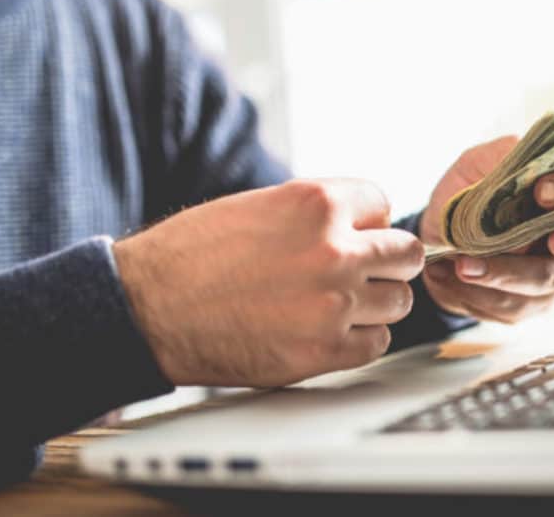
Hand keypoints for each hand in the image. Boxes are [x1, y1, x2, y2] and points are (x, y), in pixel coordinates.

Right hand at [113, 179, 423, 386]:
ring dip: (375, 303)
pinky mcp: (324, 350)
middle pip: (405, 254)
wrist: (147, 308)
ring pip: (398, 301)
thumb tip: (363, 224)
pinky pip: (376, 343)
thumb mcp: (261, 205)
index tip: (351, 235)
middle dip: (386, 262)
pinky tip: (327, 331)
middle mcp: (334, 250)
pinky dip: (359, 339)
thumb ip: (318, 212)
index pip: (383, 204)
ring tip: (336, 304)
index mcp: (317, 203)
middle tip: (360, 272)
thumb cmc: (194, 254)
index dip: (365, 222)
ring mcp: (334, 303)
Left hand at [419, 136, 553, 323]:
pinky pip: (511, 305)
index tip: (542, 190)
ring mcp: (553, 273)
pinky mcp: (528, 303)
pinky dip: (475, 292)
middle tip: (548, 242)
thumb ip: (501, 155)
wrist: (434, 241)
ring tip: (461, 265)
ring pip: (542, 280)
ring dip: (501, 273)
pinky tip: (446, 276)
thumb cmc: (465, 196)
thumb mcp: (475, 165)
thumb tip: (520, 149)